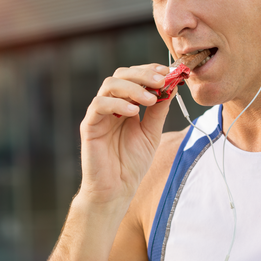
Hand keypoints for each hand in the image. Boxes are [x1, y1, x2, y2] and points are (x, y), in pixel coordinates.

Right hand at [78, 64, 173, 205]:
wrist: (117, 189)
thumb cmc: (133, 162)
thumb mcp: (152, 132)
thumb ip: (159, 110)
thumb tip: (172, 86)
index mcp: (126, 104)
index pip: (134, 77)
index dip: (150, 70)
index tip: (167, 72)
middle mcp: (111, 104)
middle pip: (121, 74)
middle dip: (143, 74)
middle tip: (161, 80)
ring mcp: (99, 113)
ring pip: (109, 84)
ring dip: (133, 87)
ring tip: (150, 99)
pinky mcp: (89, 125)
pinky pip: (98, 105)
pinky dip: (116, 103)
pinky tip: (133, 112)